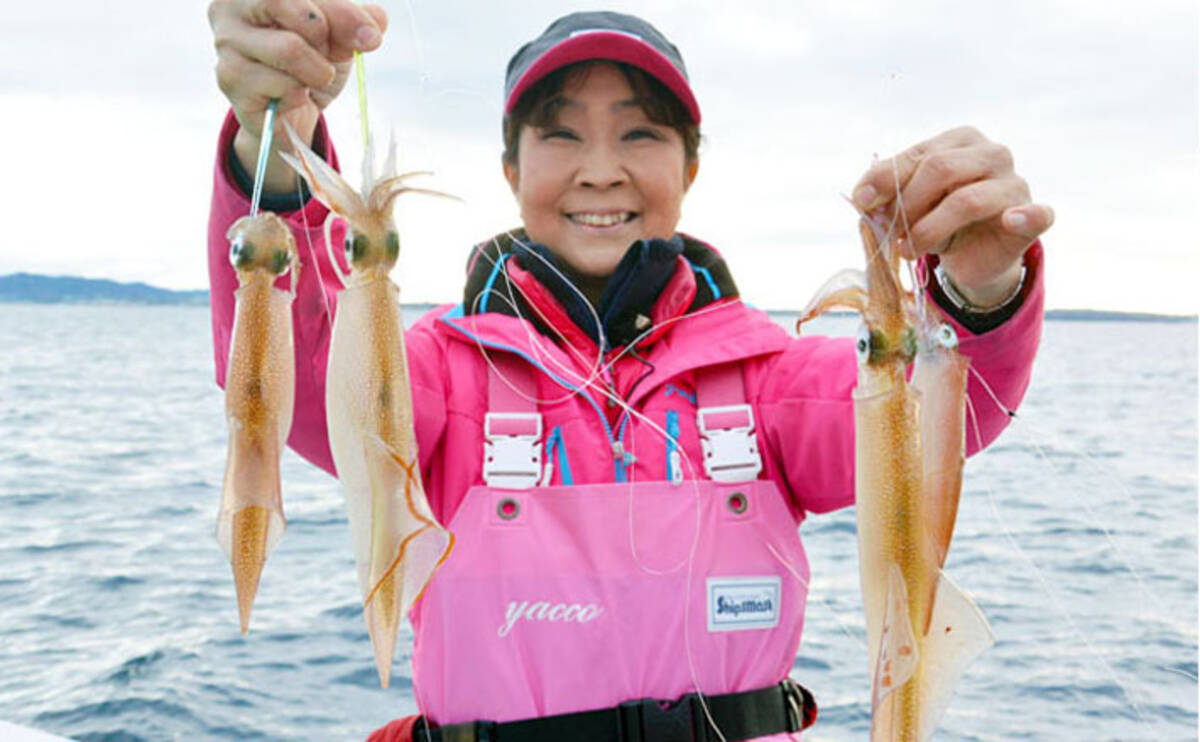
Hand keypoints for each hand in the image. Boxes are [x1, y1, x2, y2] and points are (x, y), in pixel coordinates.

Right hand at [209, 0, 388, 191]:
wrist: (291, 112)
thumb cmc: (311, 61)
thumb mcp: (338, 35)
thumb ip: (354, 22)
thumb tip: (372, 32)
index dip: (341, 11)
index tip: (370, 37)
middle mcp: (229, 6)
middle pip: (280, 0)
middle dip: (322, 34)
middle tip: (329, 55)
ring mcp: (225, 42)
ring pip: (288, 48)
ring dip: (317, 71)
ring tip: (313, 79)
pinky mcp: (229, 79)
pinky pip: (283, 84)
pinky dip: (301, 95)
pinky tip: (293, 96)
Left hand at [852, 126, 1053, 307]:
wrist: (972, 255)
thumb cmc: (937, 218)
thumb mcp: (908, 202)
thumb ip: (888, 194)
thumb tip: (862, 198)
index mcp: (961, 140)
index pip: (919, 155)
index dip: (885, 179)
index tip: (861, 202)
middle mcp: (992, 153)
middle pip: (940, 169)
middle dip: (907, 204)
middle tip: (891, 233)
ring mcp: (1015, 183)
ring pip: (966, 200)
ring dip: (928, 229)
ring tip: (908, 249)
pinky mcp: (1032, 215)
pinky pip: (1037, 214)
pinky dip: (1025, 216)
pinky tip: (1010, 221)